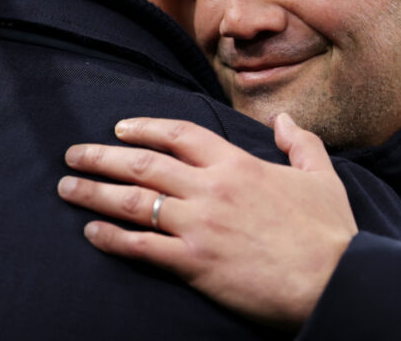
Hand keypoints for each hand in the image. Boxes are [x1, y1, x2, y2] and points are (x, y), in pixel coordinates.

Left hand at [57, 113, 357, 327]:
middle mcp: (212, 188)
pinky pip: (141, 247)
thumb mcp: (321, 176)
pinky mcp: (195, 263)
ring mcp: (200, 225)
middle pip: (143, 163)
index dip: (145, 128)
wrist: (333, 281)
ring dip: (94, 192)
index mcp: (238, 164)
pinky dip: (112, 238)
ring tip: (67, 188)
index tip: (118, 128)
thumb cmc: (329, 232)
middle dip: (102, 156)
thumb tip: (284, 118)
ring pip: (134, 201)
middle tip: (73, 154)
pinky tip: (91, 233)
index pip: (180, 134)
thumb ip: (300, 142)